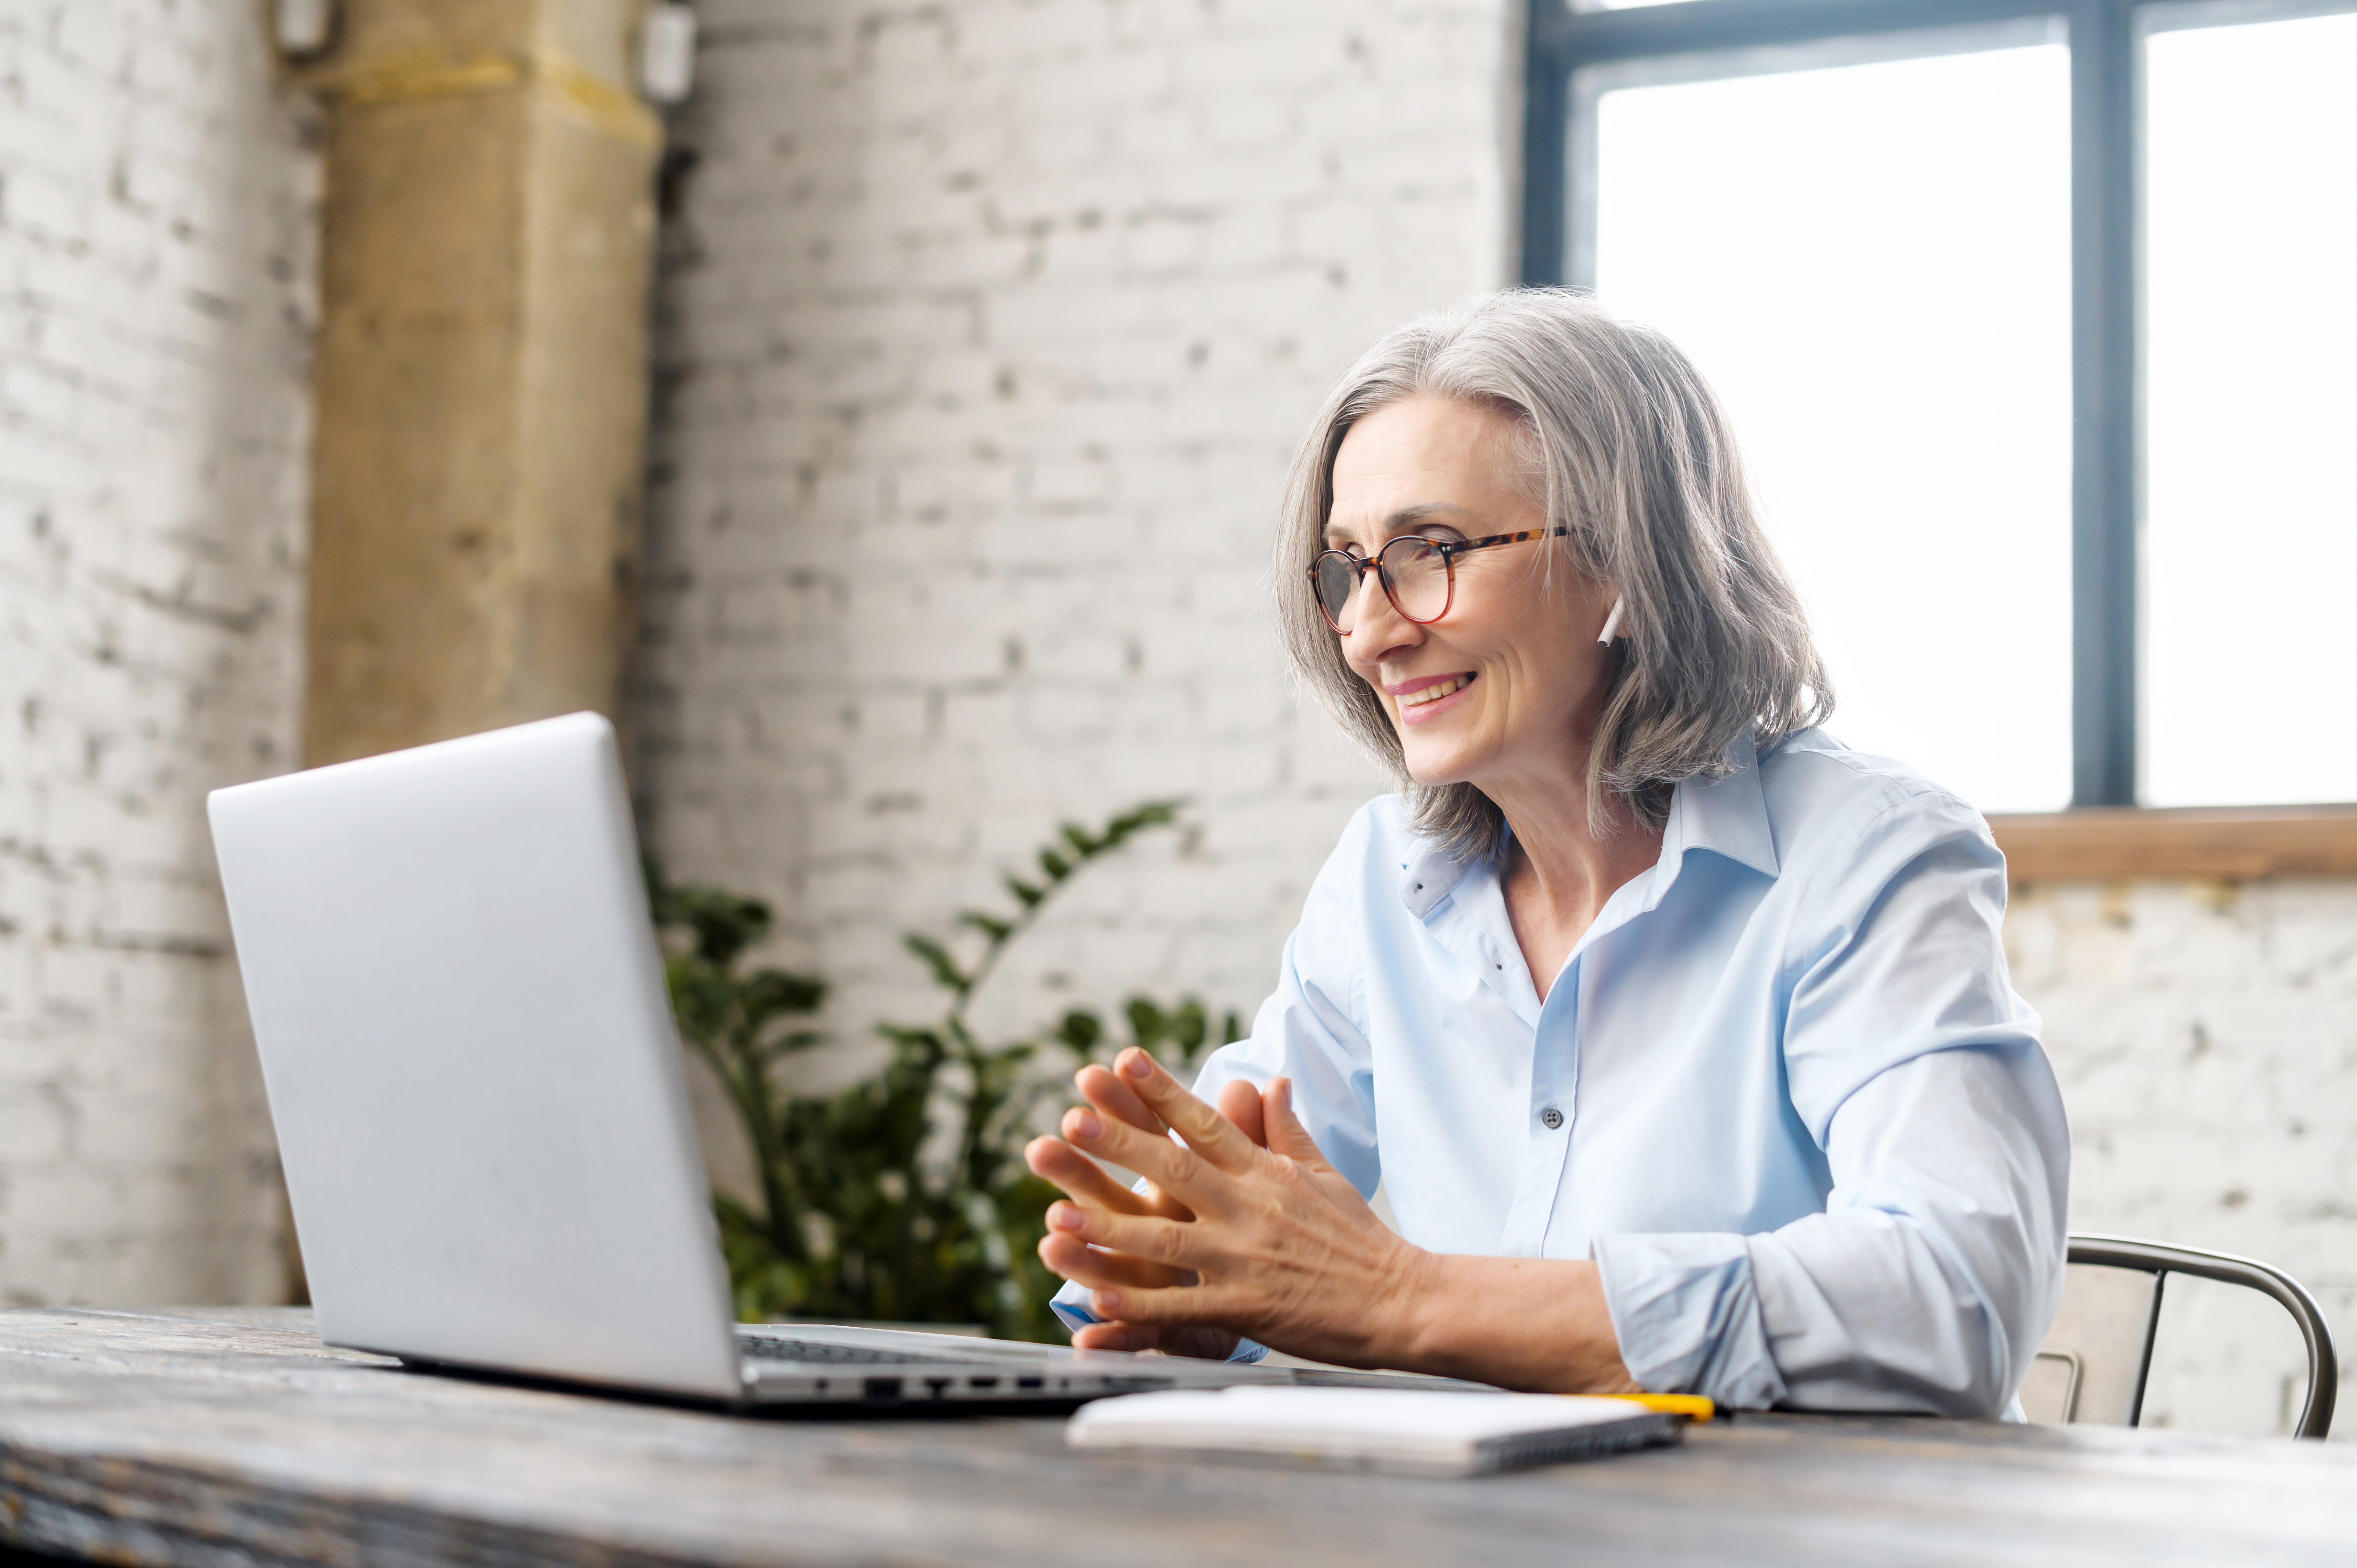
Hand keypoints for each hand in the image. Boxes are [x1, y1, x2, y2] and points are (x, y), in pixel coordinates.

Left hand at [1027, 1048, 1428, 1369]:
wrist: (1403, 1301)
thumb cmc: (1360, 1239)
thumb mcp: (1324, 1175)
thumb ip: (1285, 1130)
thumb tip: (1269, 1080)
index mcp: (1266, 1173)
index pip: (1207, 1123)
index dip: (1162, 1091)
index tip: (1123, 1060)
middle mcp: (1250, 1210)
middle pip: (1175, 1170)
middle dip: (1120, 1144)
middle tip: (1072, 1120)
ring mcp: (1245, 1260)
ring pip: (1167, 1241)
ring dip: (1109, 1230)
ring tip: (1057, 1218)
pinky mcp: (1247, 1310)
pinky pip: (1183, 1308)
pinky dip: (1140, 1307)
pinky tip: (1098, 1301)